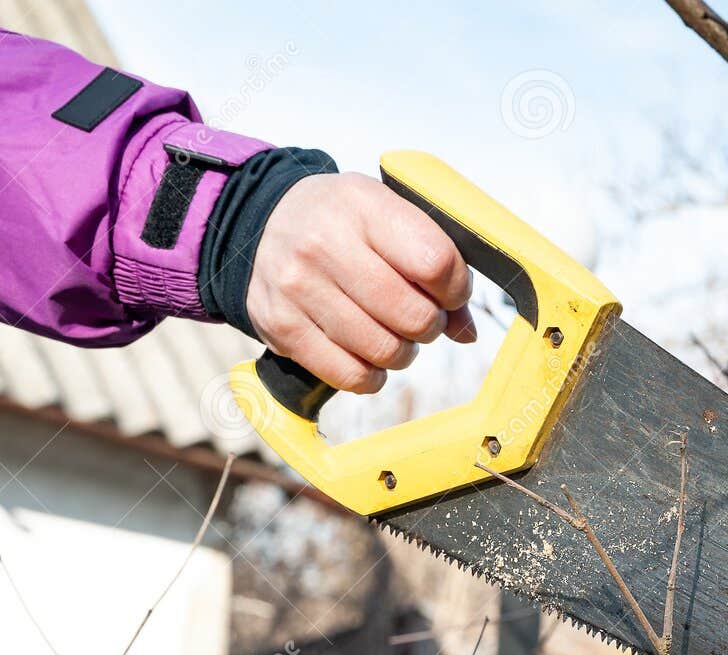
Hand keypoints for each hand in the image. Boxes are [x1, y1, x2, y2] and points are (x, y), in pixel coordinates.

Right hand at [246, 172, 475, 393]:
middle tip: (419, 316)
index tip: (449, 291)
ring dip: (402, 352)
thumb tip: (465, 332)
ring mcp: (299, 288)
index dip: (455, 288)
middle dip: (430, 325)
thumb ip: (435, 263)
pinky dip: (371, 375)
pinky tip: (368, 355)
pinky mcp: (282, 328)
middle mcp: (324, 244)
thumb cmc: (341, 222)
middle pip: (413, 315)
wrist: (261, 221)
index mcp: (362, 206)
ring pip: (385, 351)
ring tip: (393, 333)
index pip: (435, 263)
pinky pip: (350, 375)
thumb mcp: (386, 215)